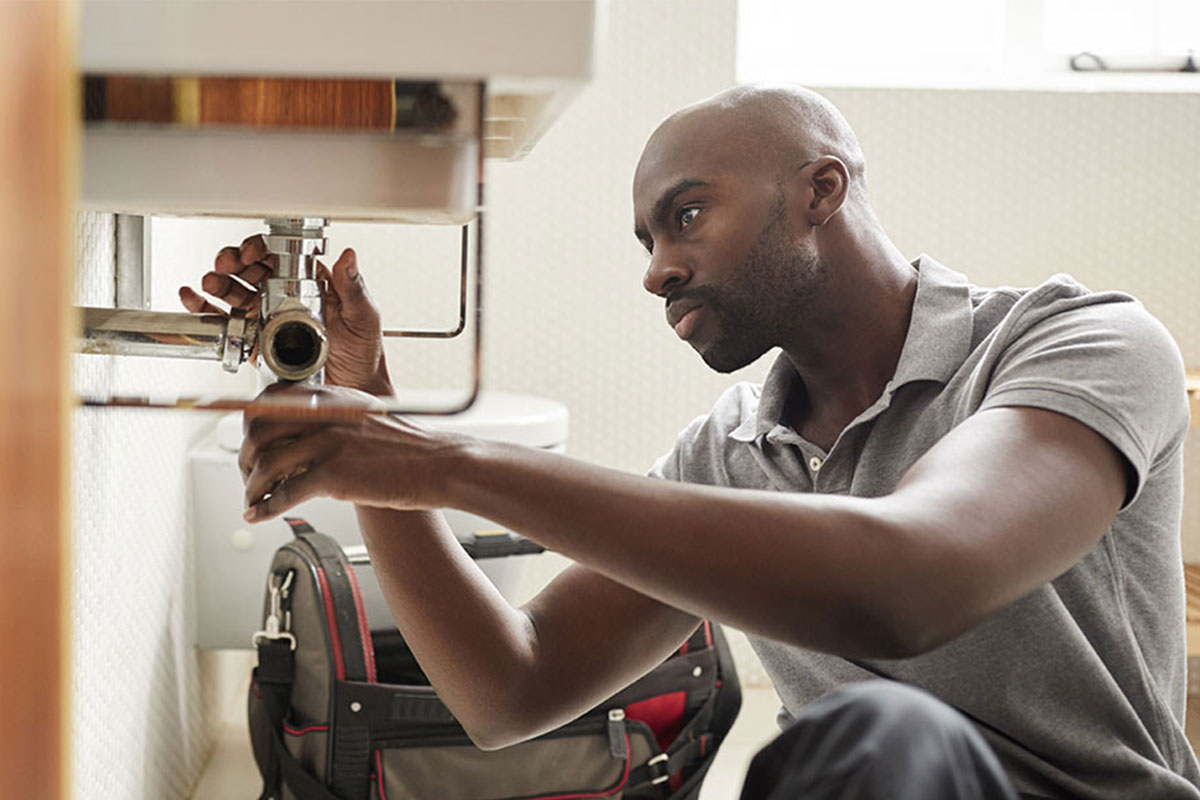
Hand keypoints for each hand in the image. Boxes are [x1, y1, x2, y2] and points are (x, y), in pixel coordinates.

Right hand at [180, 235, 393, 394]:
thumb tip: (348, 255)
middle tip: (227, 264)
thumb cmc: (363, 352)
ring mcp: (267, 318)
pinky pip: (226, 322)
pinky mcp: (254, 342)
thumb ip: (353, 287)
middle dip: (232, 262)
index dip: (260, 249)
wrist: (355, 388)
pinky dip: (204, 308)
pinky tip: (193, 298)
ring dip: (217, 282)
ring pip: (233, 291)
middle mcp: (284, 297)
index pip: (279, 256)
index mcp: (309, 283)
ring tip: (210, 282)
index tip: (252, 251)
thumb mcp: (363, 315)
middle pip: (249, 270)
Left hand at [239, 384, 468, 520]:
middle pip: (258, 430)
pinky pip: (285, 493)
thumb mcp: (366, 417)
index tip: (249, 442)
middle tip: (246, 475)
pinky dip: (266, 508)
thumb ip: (333, 420)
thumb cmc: (410, 448)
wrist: (440, 465)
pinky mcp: (334, 475)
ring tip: (252, 500)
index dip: (251, 424)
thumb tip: (303, 436)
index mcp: (331, 398)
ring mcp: (328, 444)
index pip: (270, 400)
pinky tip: (260, 515)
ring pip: (265, 463)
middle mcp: (324, 416)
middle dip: (243, 456)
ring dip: (251, 487)